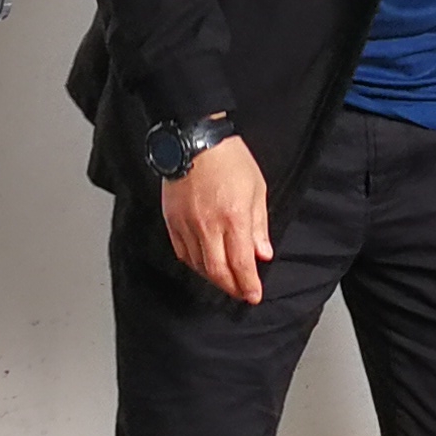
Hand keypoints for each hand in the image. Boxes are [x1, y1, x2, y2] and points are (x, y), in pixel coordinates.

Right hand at [163, 134, 272, 303]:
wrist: (196, 140)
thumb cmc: (230, 160)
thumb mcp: (257, 189)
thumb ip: (259, 226)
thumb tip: (263, 254)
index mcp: (234, 218)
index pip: (241, 264)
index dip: (248, 285)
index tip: (254, 295)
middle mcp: (208, 226)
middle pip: (218, 272)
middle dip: (232, 288)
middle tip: (242, 292)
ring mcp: (187, 225)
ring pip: (199, 266)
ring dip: (214, 278)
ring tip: (226, 280)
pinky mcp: (172, 221)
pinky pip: (182, 253)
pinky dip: (194, 264)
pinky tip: (204, 264)